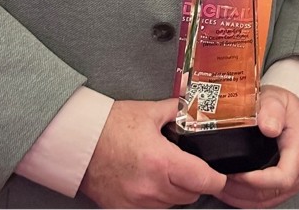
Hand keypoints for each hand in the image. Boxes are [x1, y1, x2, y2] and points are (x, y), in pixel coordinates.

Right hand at [80, 98, 227, 207]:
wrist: (79, 143)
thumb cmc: (110, 126)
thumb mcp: (149, 111)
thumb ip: (177, 108)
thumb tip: (194, 100)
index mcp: (162, 161)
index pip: (203, 180)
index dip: (216, 178)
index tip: (218, 174)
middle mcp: (152, 187)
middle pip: (190, 195)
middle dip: (195, 181)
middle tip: (189, 165)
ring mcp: (137, 203)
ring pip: (172, 205)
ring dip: (176, 191)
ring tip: (167, 172)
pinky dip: (158, 199)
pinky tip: (151, 182)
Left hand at [221, 86, 298, 207]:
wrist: (290, 109)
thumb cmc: (282, 104)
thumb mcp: (276, 97)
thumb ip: (271, 109)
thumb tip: (269, 127)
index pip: (283, 177)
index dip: (258, 181)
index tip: (237, 174)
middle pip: (272, 192)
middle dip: (243, 189)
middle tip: (219, 179)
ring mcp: (298, 177)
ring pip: (268, 199)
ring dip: (242, 197)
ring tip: (221, 186)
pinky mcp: (291, 184)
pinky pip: (269, 199)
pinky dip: (247, 199)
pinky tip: (232, 192)